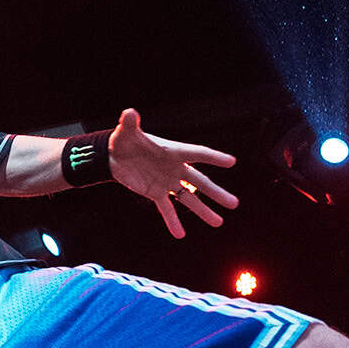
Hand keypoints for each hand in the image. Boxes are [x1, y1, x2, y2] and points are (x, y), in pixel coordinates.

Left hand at [107, 107, 238, 238]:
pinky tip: (179, 234)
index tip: (231, 162)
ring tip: (218, 222)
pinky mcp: (156, 192)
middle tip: (234, 204)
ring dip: (203, 211)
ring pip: (189, 198)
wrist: (114, 156)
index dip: (213, 157)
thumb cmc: (124, 139)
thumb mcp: (126, 131)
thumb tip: (129, 113)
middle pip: (199, 182)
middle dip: (216, 193)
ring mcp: (167, 182)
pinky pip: (166, 209)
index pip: (197, 153)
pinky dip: (172, 221)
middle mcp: (175, 167)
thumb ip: (129, 123)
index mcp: (172, 151)